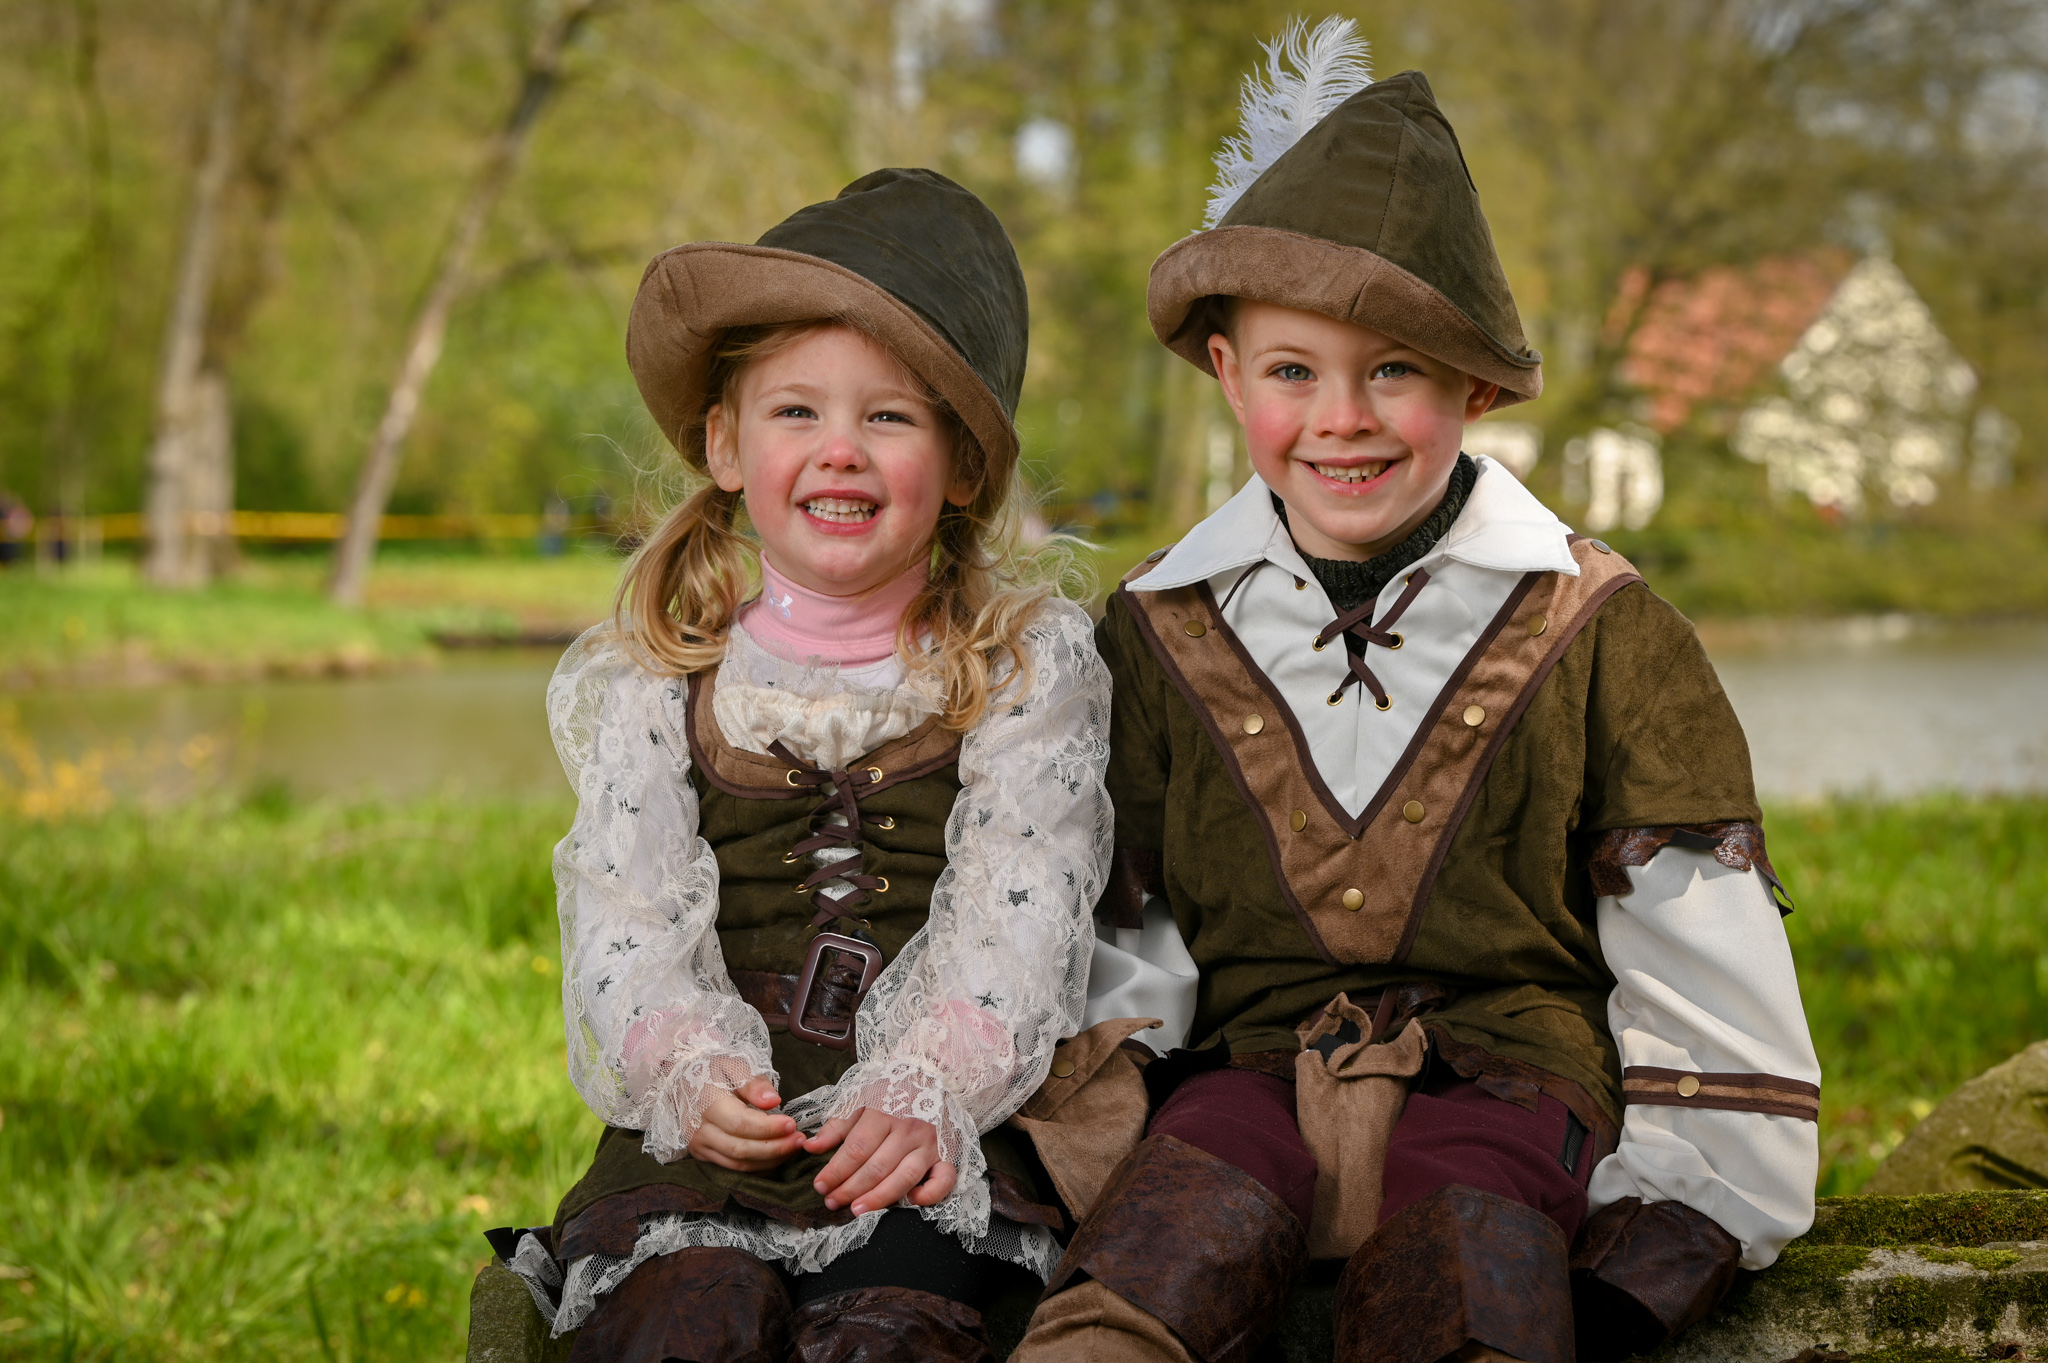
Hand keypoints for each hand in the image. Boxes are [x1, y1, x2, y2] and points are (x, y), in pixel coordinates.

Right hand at [687, 1075, 802, 1171]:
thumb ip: (753, 1082)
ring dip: (769, 1161)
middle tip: (799, 1140)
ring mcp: (699, 1147)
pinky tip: (776, 1157)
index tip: (792, 1124)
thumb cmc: (712, 1070)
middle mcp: (699, 1130)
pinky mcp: (703, 1156)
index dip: (769, 1128)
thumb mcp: (732, 1065)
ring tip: (792, 1147)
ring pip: (737, 1165)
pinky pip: (733, 1170)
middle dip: (775, 1148)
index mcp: (706, 1103)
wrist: (681, 1081)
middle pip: (740, 1149)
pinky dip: (757, 1168)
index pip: (740, 1123)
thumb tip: (773, 1102)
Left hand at [804, 1108, 956, 1214]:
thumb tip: (810, 1147)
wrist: (933, 1076)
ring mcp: (929, 1144)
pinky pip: (943, 1180)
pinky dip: (929, 1194)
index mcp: (883, 1114)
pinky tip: (911, 1202)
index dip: (835, 1171)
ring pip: (903, 1178)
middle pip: (876, 1167)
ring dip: (879, 1197)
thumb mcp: (860, 1102)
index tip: (820, 1185)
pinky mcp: (947, 1155)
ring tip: (856, 1209)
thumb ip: (836, 1127)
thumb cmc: (891, 1094)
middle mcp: (908, 1130)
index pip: (856, 1149)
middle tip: (831, 1201)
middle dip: (850, 1188)